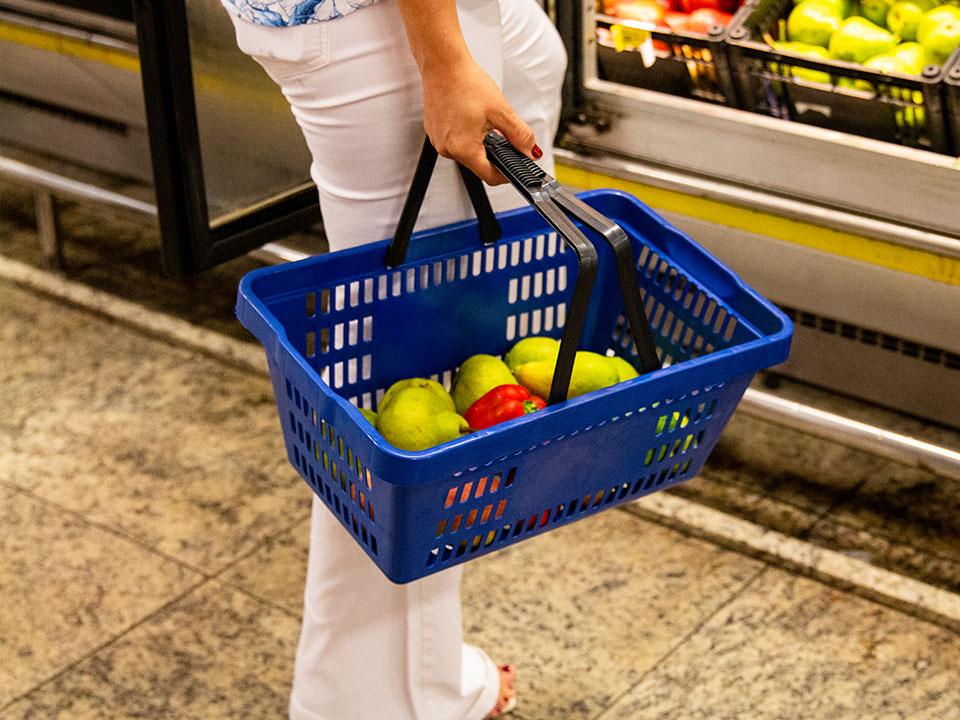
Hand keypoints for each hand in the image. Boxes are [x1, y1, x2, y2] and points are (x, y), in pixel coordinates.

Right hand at [420, 55, 539, 184]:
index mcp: (463, 148)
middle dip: (493, 153)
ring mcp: (438, 140)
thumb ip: (520, 135)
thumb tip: (530, 150)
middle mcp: (447, 148)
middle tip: (502, 134)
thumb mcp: (501, 111)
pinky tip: (471, 116)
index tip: (514, 167)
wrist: (442, 63)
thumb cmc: (465, 82)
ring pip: (466, 151)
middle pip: (477, 163)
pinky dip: (466, 134)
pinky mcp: (434, 131)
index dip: (506, 174)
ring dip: (479, 142)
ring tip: (484, 120)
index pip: (489, 176)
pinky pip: (454, 141)